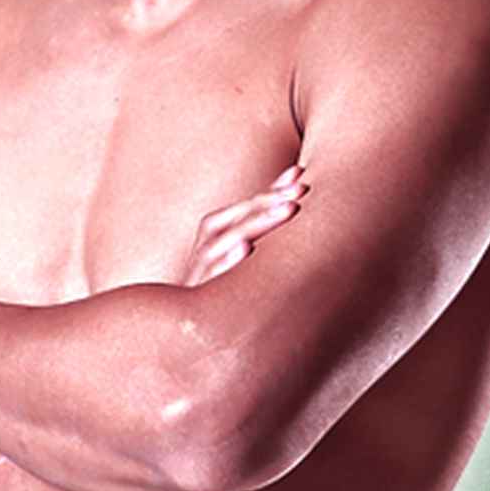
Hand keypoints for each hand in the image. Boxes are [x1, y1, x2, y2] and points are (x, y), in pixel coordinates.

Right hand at [178, 163, 308, 286]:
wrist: (187, 320)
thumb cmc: (221, 276)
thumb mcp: (239, 241)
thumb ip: (265, 210)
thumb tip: (297, 171)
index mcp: (218, 226)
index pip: (251, 203)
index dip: (276, 190)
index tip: (302, 178)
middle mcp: (209, 240)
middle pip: (243, 215)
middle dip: (272, 201)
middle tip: (300, 192)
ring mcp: (202, 263)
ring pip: (231, 238)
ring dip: (259, 223)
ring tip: (287, 210)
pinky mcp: (199, 289)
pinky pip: (215, 273)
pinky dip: (229, 259)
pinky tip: (246, 248)